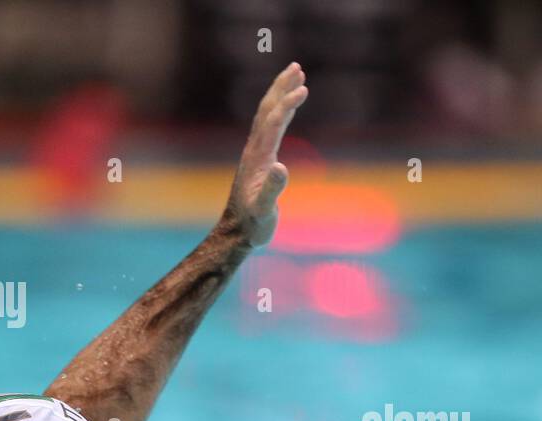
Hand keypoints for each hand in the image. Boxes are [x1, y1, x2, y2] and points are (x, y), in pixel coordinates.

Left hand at [222, 62, 308, 246]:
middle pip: (267, 109)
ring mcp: (255, 152)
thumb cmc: (253, 224)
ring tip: (295, 77)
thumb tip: (282, 168)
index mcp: (258, 157)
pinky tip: (286, 109)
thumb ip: (273, 190)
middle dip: (281, 87)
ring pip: (267, 114)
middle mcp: (254, 149)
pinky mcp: (258, 158)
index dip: (287, 104)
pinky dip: (279, 111)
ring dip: (279, 93)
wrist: (237, 232)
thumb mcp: (264, 210)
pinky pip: (269, 127)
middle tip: (297, 66)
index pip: (273, 122)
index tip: (304, 88)